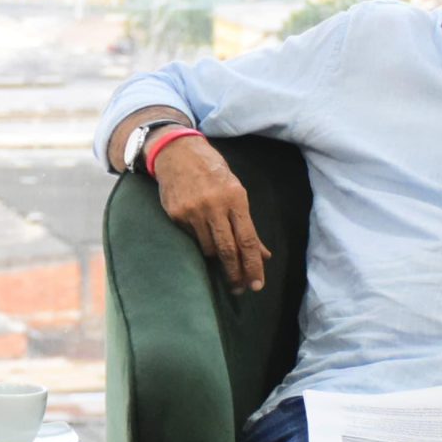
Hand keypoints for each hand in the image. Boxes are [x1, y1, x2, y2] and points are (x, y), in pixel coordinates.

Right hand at [154, 136, 270, 292]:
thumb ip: (247, 224)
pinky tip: (199, 231)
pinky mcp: (176, 214)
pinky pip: (192, 238)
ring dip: (217, 257)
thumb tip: (264, 254)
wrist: (178, 153)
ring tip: (220, 258)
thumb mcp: (235, 192)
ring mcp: (193, 210)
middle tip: (239, 289)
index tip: (257, 284)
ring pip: (208, 248)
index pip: (247, 239)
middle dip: (236, 273)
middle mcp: (214, 205)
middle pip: (228, 249)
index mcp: (235, 198)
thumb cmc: (213, 173)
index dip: (253, 265)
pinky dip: (199, 240)